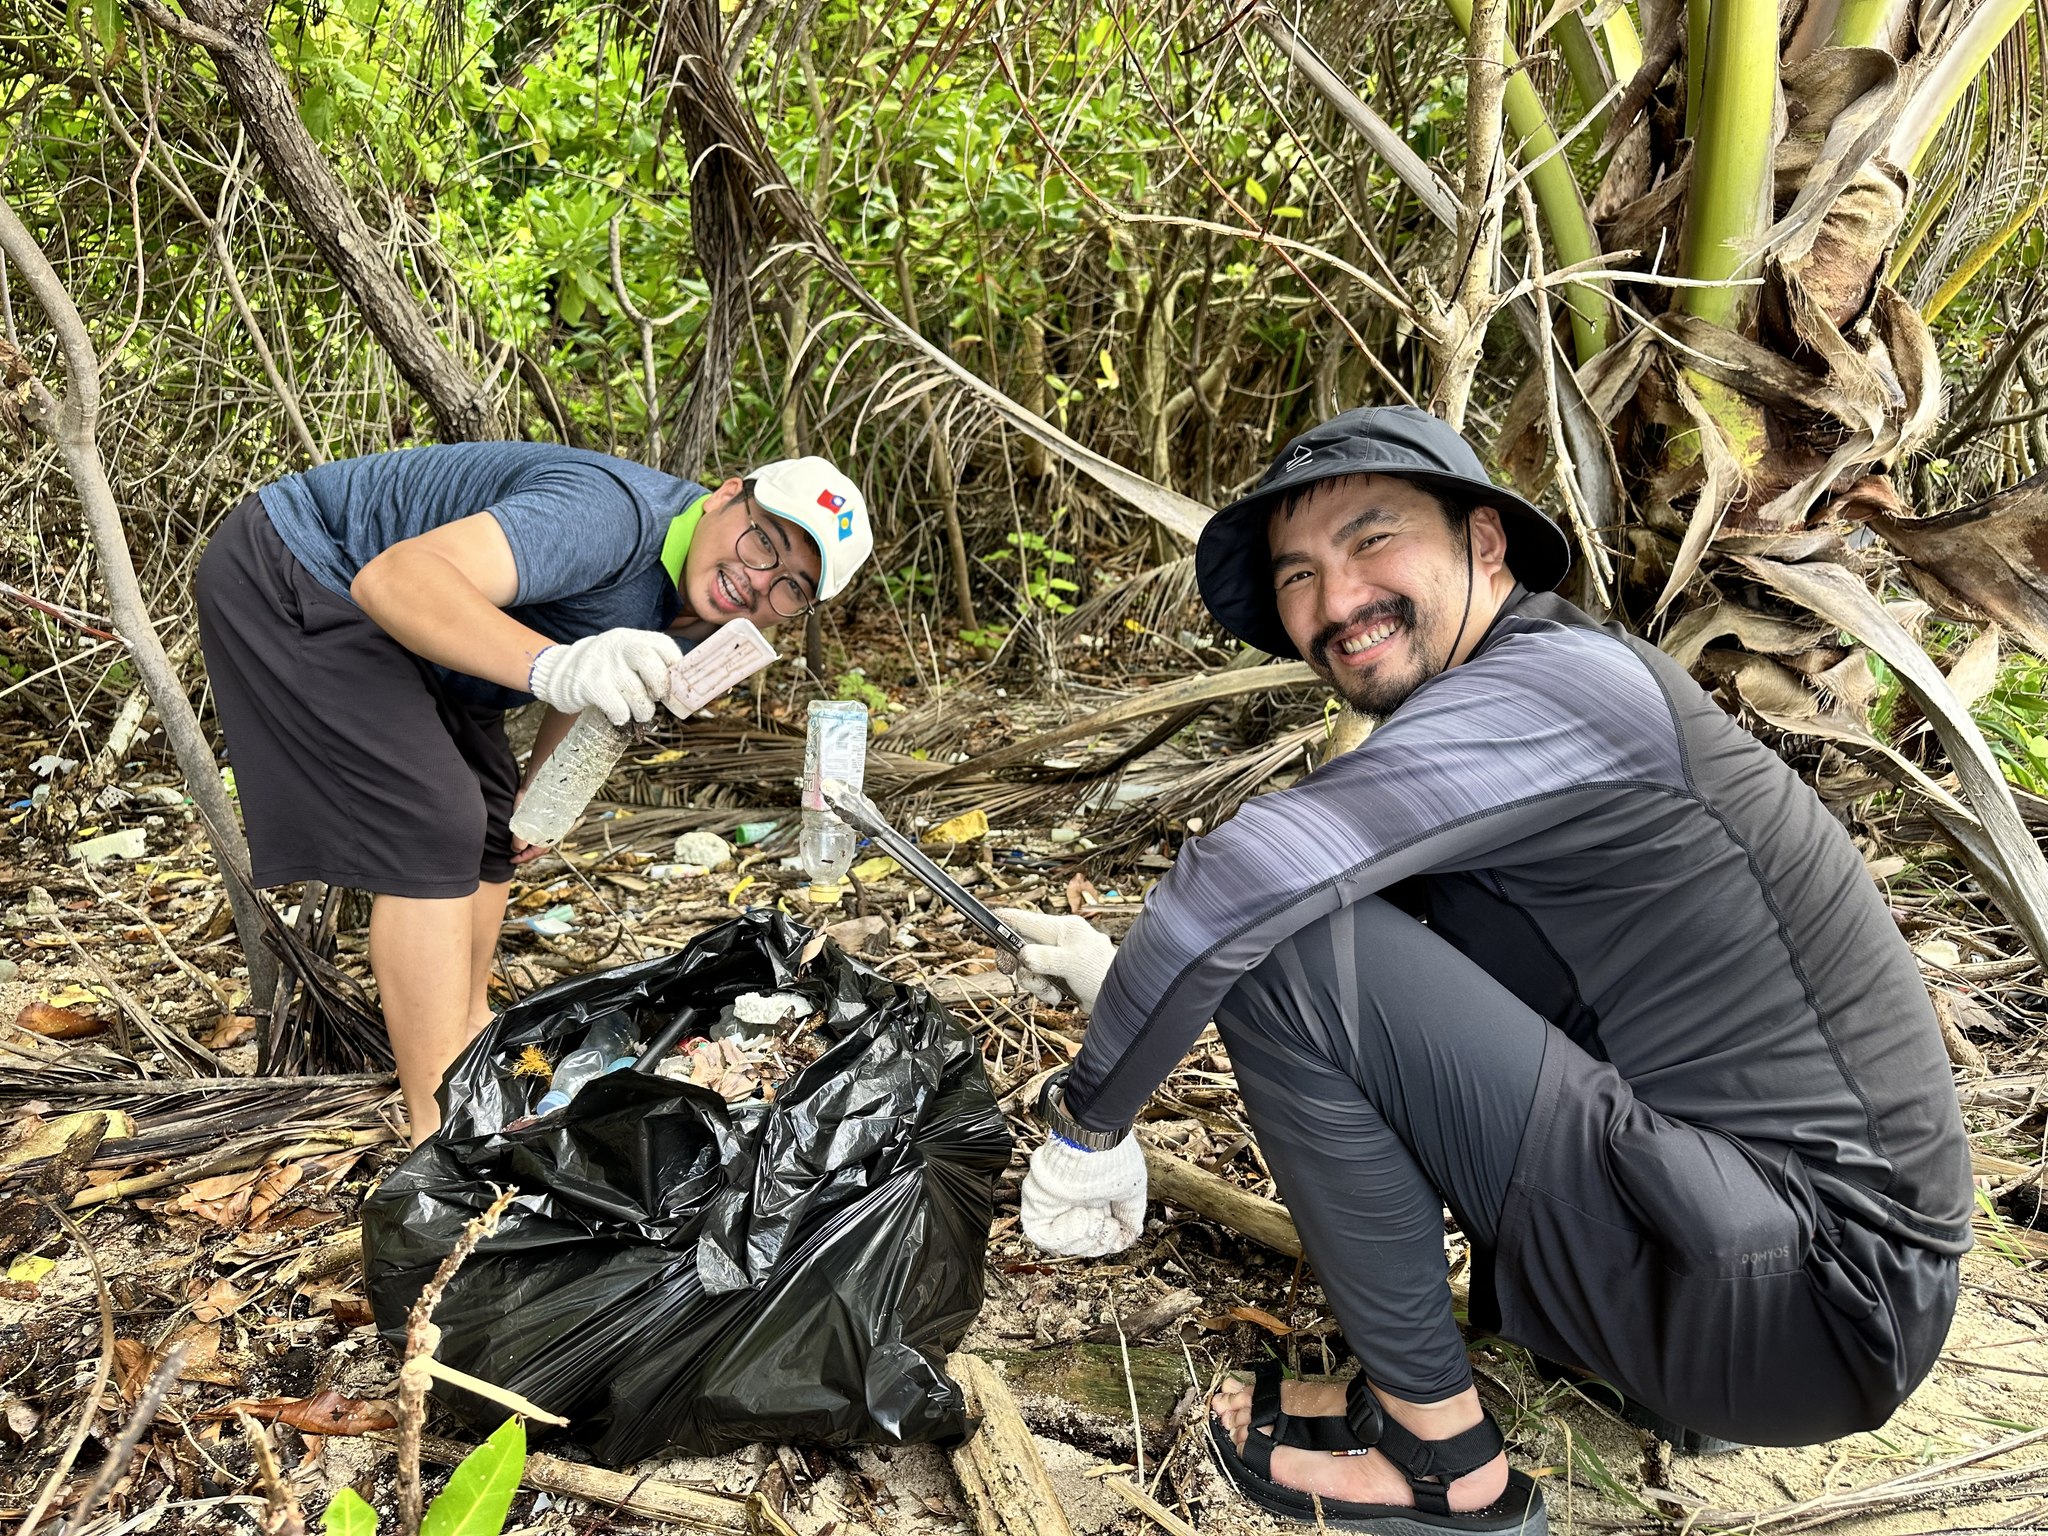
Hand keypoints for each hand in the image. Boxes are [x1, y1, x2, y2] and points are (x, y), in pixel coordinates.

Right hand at [528, 628, 683, 725]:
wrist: (559, 672)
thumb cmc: (604, 669)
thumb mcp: (625, 657)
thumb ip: (649, 665)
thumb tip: (679, 692)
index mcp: (631, 639)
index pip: (662, 644)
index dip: (674, 665)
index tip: (673, 683)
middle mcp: (617, 646)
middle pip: (648, 660)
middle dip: (660, 685)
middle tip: (658, 699)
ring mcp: (602, 665)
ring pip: (635, 692)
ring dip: (643, 710)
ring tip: (639, 714)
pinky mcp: (589, 684)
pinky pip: (616, 706)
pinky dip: (622, 716)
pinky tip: (619, 716)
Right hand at [996, 908, 1115, 1009]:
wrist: (1121, 1001)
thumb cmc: (1103, 976)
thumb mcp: (1072, 964)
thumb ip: (1045, 958)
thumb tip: (1023, 955)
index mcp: (1063, 928)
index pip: (1025, 919)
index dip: (1004, 922)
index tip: (987, 925)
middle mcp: (1059, 940)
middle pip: (1021, 946)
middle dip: (1019, 964)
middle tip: (1012, 972)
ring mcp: (1058, 957)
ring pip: (1028, 966)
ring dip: (1035, 983)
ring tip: (1052, 992)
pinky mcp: (1059, 974)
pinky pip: (1039, 979)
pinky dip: (1044, 990)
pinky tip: (1059, 996)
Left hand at [1020, 1134, 1146, 1256]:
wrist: (1095, 1142)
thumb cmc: (1113, 1157)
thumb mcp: (1130, 1191)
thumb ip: (1129, 1216)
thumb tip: (1129, 1235)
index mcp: (1093, 1202)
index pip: (1095, 1239)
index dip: (1107, 1242)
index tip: (1117, 1229)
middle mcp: (1072, 1206)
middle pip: (1079, 1245)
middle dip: (1098, 1243)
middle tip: (1108, 1223)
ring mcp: (1054, 1207)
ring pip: (1061, 1245)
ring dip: (1084, 1239)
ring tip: (1095, 1215)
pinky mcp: (1036, 1206)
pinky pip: (1043, 1236)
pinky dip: (1066, 1234)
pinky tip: (1081, 1215)